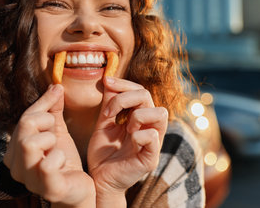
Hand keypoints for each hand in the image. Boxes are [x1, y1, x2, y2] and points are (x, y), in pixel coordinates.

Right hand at [3, 84, 94, 205]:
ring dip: (51, 140)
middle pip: (25, 125)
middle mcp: (15, 167)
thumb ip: (52, 110)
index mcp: (15, 152)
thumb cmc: (65, 162)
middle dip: (46, 121)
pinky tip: (63, 163)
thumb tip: (55, 85)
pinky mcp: (47, 189)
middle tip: (55, 132)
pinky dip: (60, 157)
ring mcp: (29, 179)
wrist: (79, 190)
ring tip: (57, 150)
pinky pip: (48, 163)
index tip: (57, 90)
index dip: (42, 103)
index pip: (24, 118)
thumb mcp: (57, 131)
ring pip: (30, 143)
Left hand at [87, 77, 167, 199]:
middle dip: (126, 97)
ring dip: (137, 115)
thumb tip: (108, 80)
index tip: (106, 82)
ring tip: (124, 128)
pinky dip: (138, 135)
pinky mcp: (151, 158)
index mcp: (140, 117)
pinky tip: (128, 142)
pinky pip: (153, 137)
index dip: (124, 83)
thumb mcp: (103, 123)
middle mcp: (149, 127)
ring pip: (160, 113)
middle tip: (109, 112)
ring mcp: (153, 142)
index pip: (140, 90)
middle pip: (148, 96)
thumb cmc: (103, 152)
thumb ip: (109, 104)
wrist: (98, 179)